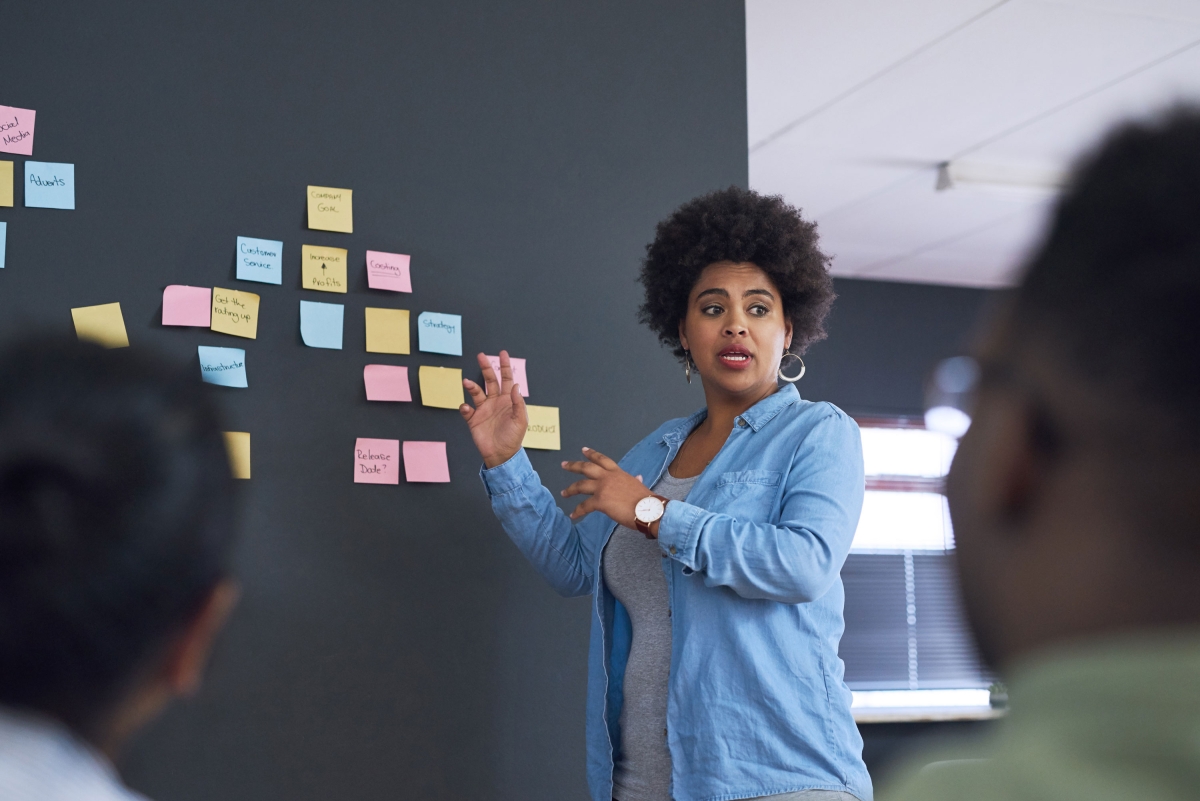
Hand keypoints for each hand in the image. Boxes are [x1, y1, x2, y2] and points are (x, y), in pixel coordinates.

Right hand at [460, 351, 526, 468]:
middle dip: (486, 368)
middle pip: (490, 381)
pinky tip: (467, 409)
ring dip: (471, 386)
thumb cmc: (514, 438)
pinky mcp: (474, 420)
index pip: (507, 379)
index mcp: (508, 400)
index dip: (505, 366)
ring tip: (466, 382)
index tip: (502, 353)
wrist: (501, 455)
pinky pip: (466, 410)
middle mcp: (495, 402)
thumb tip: (516, 385)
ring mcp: (484, 410)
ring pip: (476, 392)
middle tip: (481, 356)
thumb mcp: (521, 420)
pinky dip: (465, 408)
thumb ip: (518, 403)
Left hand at [561, 447, 650, 529]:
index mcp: (617, 472)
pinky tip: (573, 515)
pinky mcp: (599, 501)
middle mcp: (608, 477)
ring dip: (570, 489)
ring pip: (580, 485)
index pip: (602, 459)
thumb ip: (634, 480)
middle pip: (586, 468)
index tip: (583, 450)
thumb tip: (637, 477)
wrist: (648, 509)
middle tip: (564, 465)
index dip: (592, 454)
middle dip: (573, 466)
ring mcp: (602, 488)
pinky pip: (584, 506)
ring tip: (563, 493)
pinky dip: (577, 511)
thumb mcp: (638, 485)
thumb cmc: (646, 500)